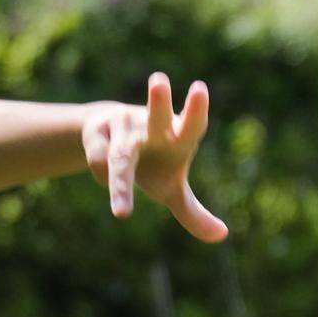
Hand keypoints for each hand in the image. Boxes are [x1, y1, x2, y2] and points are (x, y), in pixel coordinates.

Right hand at [81, 73, 227, 242]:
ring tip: (123, 214)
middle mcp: (150, 126)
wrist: (108, 142)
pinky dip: (108, 185)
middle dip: (158, 101)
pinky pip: (100, 166)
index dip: (195, 109)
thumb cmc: (150, 165)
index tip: (199, 88)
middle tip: (158, 81)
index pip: (192, 123)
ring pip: (121, 158)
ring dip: (122, 185)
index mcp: (177, 137)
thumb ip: (192, 212)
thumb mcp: (170, 190)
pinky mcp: (95, 132)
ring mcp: (121, 125)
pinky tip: (110, 182)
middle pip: (155, 116)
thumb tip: (222, 235)